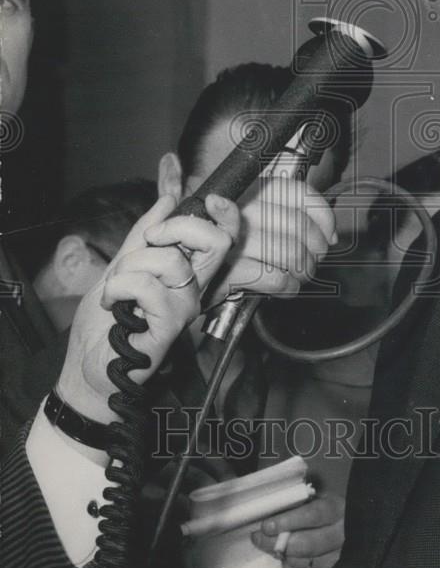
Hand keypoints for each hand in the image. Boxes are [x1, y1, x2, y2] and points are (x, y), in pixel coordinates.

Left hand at [58, 193, 239, 422]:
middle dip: (176, 228)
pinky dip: (119, 287)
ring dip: (129, 266)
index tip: (211, 201)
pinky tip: (111, 304)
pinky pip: (148, 287)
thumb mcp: (119, 266)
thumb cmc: (104, 324)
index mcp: (187, 274)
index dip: (226, 215)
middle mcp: (193, 290)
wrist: (86, 367)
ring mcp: (184, 309)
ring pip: (170, 260)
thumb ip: (143, 234)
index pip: (223, 240)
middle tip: (149, 240)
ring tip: (115, 287)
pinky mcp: (169, 327)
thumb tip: (167, 200)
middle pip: (215, 243)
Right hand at [206, 177, 336, 305]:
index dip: (324, 218)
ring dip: (304, 270)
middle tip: (313, 261)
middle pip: (300, 227)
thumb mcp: (251, 215)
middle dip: (315, 250)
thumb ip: (292, 216)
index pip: (301, 194)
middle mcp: (242, 209)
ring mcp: (234, 239)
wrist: (178, 264)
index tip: (328, 236)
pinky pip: (275, 279)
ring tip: (299, 275)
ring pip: (291, 253)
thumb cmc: (220, 241)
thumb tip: (331, 236)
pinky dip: (288, 286)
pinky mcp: (229, 270)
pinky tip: (286, 287)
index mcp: (250, 189)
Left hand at [251, 494, 344, 567]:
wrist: (357, 532)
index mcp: (337, 510)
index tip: (266, 525)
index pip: (312, 515)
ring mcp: (340, 558)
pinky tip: (288, 561)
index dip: (287, 521)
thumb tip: (270, 514)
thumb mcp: (321, 501)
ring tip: (275, 548)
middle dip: (276, 542)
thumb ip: (300, 506)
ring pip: (303, 562)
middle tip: (259, 538)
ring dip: (283, 556)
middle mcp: (342, 535)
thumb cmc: (331, 514)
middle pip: (306, 543)